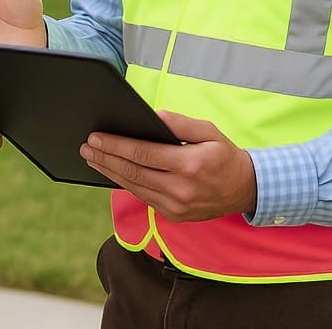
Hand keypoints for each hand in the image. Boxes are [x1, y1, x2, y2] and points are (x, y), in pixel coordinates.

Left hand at [80, 111, 256, 221]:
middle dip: (104, 158)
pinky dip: (125, 183)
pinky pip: (143, 197)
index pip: (142, 154)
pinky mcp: (174, 215)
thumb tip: (153, 115)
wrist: (247, 190)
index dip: (115, 145)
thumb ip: (179, 123)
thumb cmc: (225, 155)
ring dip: (109, 171)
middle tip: (84, 146)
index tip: (95, 137)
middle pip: (132, 172)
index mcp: (188, 166)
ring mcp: (176, 207)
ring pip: (134, 187)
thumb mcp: (208, 131)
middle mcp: (180, 190)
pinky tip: (112, 172)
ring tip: (91, 157)